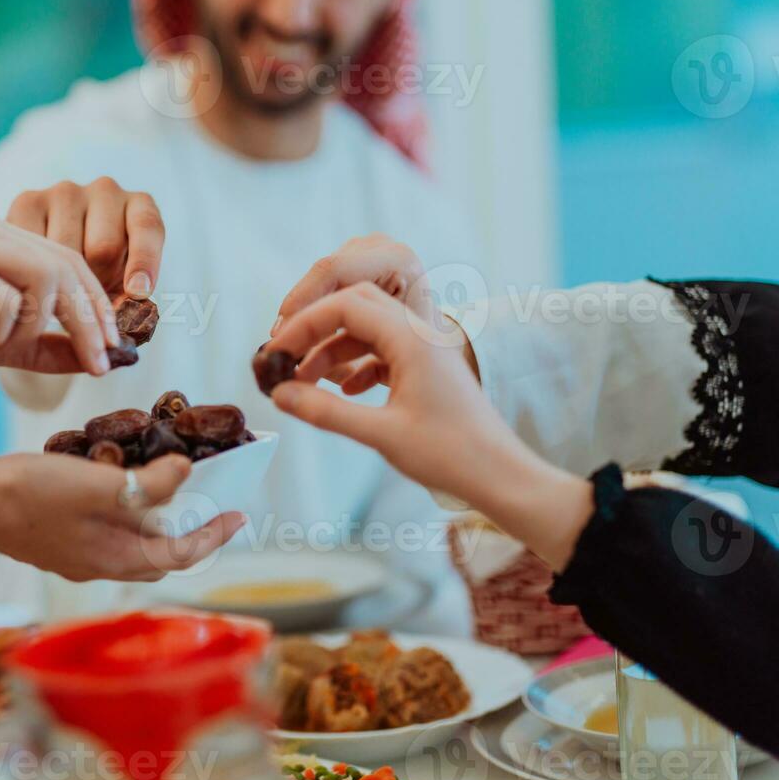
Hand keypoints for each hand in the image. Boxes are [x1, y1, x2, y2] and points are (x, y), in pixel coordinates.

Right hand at [0, 213, 122, 378]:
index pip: (69, 261)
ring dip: (28, 328)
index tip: (113, 349)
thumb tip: (103, 359)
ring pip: (42, 282)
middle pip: (65, 269)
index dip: (97, 306)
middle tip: (97, 364)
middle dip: (88, 323)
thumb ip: (46, 346)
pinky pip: (5, 303)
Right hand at [0, 453, 245, 581]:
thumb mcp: (98, 484)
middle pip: (160, 555)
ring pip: (132, 546)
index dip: (214, 534)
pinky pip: (107, 535)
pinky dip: (128, 517)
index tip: (240, 514)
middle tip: (212, 502)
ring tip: (173, 492)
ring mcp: (75, 557)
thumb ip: (148, 485)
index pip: (182, 554)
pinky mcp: (56, 542)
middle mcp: (99, 566)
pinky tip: (121, 491)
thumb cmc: (30, 494)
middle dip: (191, 532)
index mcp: (116, 558)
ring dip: (158, 524)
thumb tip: (189, 475)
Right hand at [6, 178, 164, 298]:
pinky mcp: (28, 200)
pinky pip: (33, 245)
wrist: (50, 264)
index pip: (147, 226)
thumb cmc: (100, 280)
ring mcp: (65, 192)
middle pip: (104, 246)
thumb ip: (128, 299)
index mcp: (139, 206)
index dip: (145, 260)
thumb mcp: (122, 288)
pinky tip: (35, 281)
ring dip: (63, 280)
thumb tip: (121, 314)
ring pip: (66, 249)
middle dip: (97, 282)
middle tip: (87, 305)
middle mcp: (106, 190)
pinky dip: (33, 270)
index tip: (138, 292)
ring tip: (60, 294)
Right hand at [266, 284, 590, 568]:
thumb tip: (279, 394)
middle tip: (286, 354)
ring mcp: (425, 349)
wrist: (501, 475)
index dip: (305, 324)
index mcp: (413, 339)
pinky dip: (355, 363)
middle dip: (316, 326)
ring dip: (332, 348)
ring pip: (367, 328)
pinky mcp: (426, 368)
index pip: (347, 304)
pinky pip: (382, 349)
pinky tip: (342, 391)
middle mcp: (420, 334)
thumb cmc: (452, 456)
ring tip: (303, 380)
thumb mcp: (380, 435)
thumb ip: (325, 411)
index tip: (277, 351)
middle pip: (357, 304)